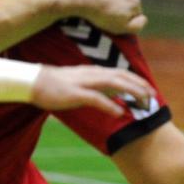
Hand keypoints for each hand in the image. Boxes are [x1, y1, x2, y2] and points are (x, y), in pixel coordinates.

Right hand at [31, 65, 153, 115]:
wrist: (31, 82)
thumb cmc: (54, 85)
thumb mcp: (79, 84)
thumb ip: (95, 88)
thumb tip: (112, 96)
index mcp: (93, 71)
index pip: (120, 72)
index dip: (136, 80)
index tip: (149, 89)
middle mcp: (92, 74)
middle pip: (122, 76)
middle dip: (139, 85)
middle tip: (153, 97)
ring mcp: (84, 82)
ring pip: (114, 83)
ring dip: (131, 92)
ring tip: (144, 101)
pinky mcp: (75, 93)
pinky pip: (96, 98)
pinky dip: (110, 105)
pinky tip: (120, 112)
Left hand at [64, 0, 146, 33]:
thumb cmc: (100, 14)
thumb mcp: (121, 28)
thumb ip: (138, 25)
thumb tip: (144, 19)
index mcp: (134, 1)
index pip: (135, 12)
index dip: (125, 18)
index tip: (114, 20)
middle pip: (127, 0)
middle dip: (119, 6)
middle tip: (106, 13)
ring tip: (100, 4)